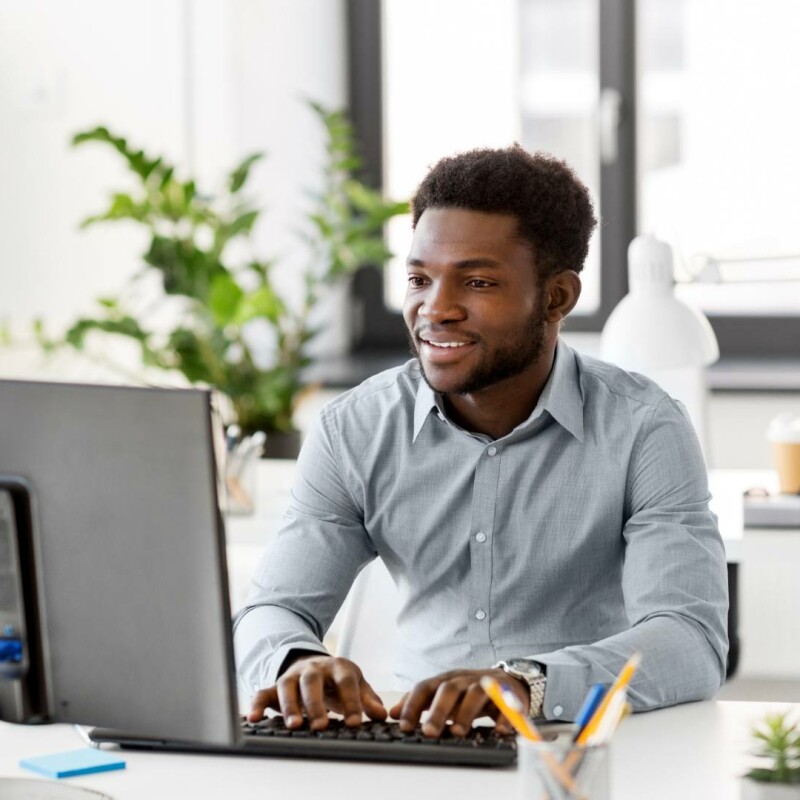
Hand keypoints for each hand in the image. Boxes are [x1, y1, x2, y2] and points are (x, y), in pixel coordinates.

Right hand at [247, 655, 386, 729]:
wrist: (316, 664)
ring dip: (290, 706)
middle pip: (312, 681)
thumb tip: (382, 715)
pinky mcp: (275, 686)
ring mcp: (292, 676)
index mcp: (337, 667)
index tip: (355, 723)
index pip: (346, 681)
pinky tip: (254, 719)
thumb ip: (368, 699)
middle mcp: (313, 668)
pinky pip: (263, 693)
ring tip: (294, 726)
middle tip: (321, 726)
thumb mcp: (357, 684)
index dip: (351, 701)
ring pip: (287, 686)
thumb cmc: (339, 680)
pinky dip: (256, 705)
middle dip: (316, 703)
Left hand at [388, 668, 528, 737]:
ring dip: (466, 713)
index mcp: (446, 679)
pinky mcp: (508, 694)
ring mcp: (486, 684)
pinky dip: (503, 717)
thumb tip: (393, 713)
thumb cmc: (469, 691)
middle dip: (438, 710)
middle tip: (429, 732)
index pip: (425, 687)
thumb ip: (420, 702)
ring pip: (475, 693)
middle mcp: (464, 679)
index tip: (404, 725)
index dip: (413, 704)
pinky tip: (498, 731)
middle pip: (449, 689)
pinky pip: (506, 704)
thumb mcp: (443, 693)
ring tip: (457, 733)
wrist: (508, 681)